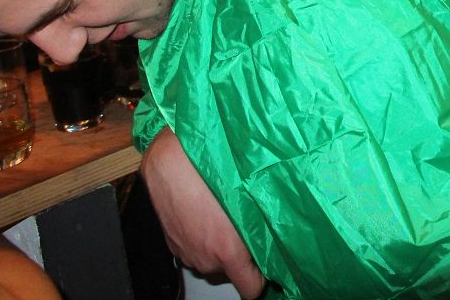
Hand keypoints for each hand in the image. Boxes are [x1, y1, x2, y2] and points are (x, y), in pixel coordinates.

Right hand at [140, 128, 264, 298]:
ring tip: (224, 214)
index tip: (269, 266)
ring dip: (219, 243)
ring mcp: (187, 254)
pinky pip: (194, 249)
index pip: (251, 288)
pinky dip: (201, 237)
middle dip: (240, 252)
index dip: (261, 278)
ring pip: (211, 259)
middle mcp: (205, 259)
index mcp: (227, 250)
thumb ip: (261, 222)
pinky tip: (206, 213)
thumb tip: (278, 229)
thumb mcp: (245, 196)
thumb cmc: (209, 173)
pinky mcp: (173, 245)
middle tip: (245, 224)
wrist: (171, 162)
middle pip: (231, 270)